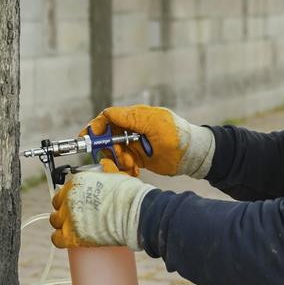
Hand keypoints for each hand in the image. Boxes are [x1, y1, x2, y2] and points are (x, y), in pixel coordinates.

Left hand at [49, 159, 155, 250]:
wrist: (133, 213)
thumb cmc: (128, 195)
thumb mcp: (114, 176)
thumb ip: (105, 173)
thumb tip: (105, 168)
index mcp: (77, 181)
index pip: (64, 189)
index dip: (69, 196)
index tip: (76, 201)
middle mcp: (69, 198)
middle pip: (57, 204)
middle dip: (65, 208)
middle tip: (76, 214)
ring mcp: (69, 217)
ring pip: (55, 220)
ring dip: (62, 223)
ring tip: (73, 227)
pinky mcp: (73, 235)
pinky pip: (56, 238)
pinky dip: (60, 238)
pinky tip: (67, 238)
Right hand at [84, 105, 214, 178]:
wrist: (193, 157)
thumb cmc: (177, 137)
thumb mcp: (154, 124)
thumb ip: (130, 118)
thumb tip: (107, 114)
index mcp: (136, 117)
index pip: (108, 117)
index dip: (96, 127)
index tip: (90, 139)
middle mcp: (133, 129)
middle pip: (108, 137)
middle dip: (110, 149)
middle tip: (120, 157)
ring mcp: (135, 143)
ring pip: (114, 152)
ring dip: (119, 160)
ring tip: (132, 166)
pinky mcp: (138, 156)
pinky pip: (123, 162)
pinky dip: (126, 168)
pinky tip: (136, 171)